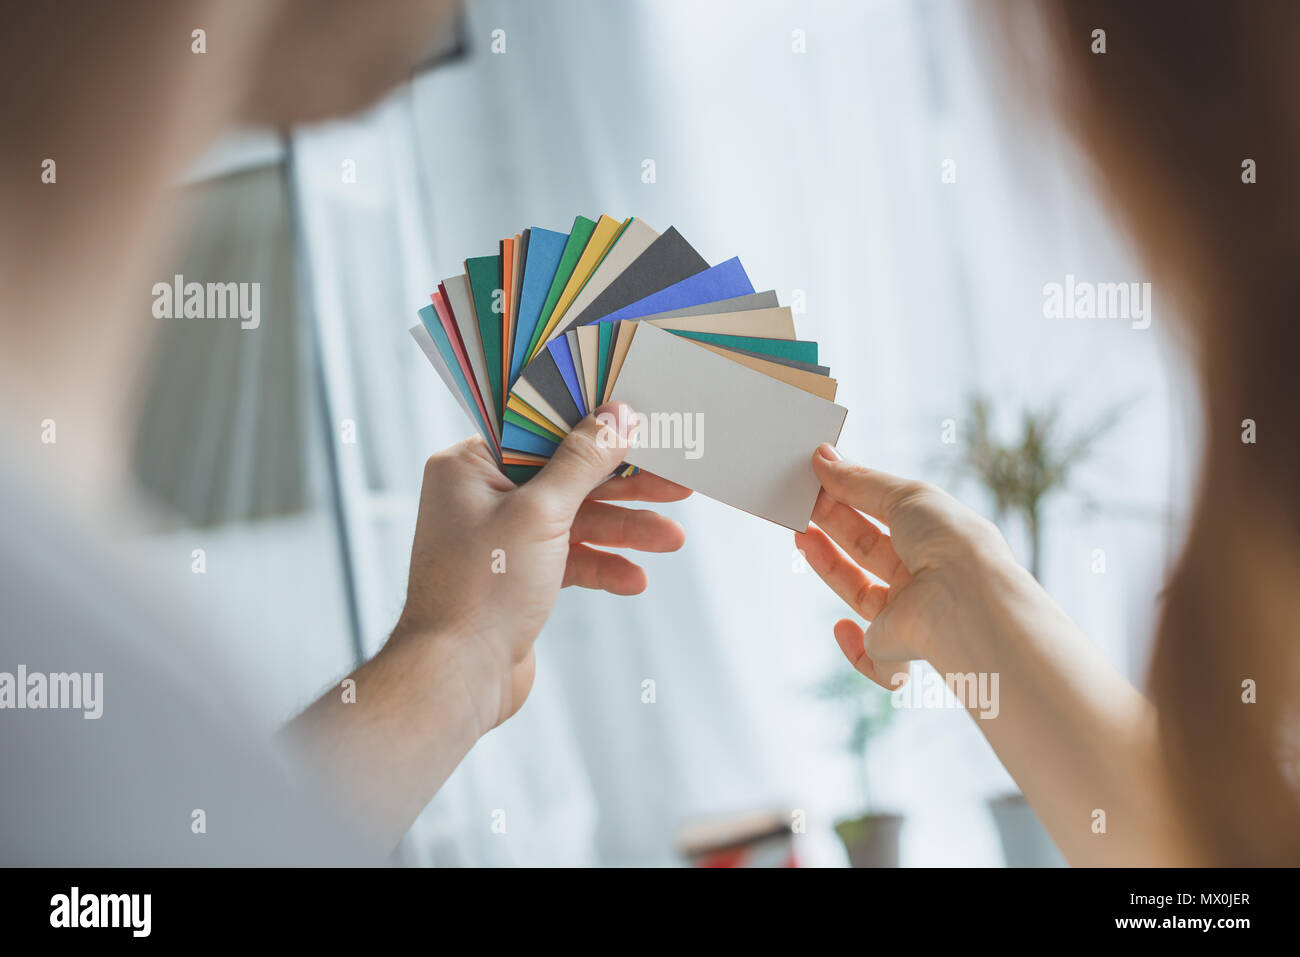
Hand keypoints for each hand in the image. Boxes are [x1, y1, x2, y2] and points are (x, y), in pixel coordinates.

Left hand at [394, 403, 688, 734]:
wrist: (458, 677)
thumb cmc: (483, 588)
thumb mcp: (541, 513)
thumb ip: (583, 462)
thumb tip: (617, 416)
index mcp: (470, 467)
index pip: (541, 431)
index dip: (594, 429)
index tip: (642, 426)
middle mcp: (483, 497)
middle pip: (568, 477)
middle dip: (625, 487)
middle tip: (678, 484)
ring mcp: (503, 540)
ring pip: (577, 521)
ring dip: (625, 530)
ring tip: (672, 539)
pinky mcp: (520, 577)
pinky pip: (571, 559)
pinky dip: (603, 566)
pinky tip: (635, 578)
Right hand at [795, 443, 1037, 689]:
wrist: (965, 604)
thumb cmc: (949, 543)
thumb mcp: (905, 496)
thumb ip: (860, 480)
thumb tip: (823, 458)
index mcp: (937, 537)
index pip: (888, 514)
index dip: (853, 497)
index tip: (820, 479)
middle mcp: (926, 576)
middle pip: (869, 549)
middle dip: (834, 522)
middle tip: (802, 500)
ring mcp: (911, 613)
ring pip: (861, 591)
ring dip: (828, 564)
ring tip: (799, 534)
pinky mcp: (896, 648)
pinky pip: (871, 655)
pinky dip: (852, 647)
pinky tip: (841, 627)